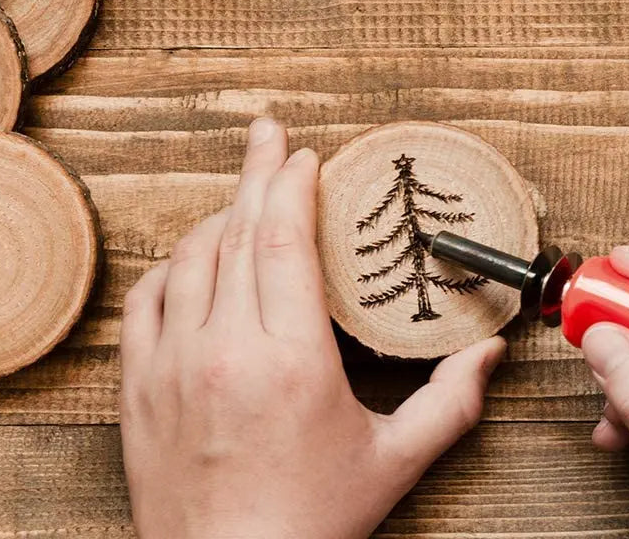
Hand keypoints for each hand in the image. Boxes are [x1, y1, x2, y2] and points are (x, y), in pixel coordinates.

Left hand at [119, 118, 505, 538]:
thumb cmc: (310, 524)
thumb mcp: (393, 464)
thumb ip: (449, 404)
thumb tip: (490, 354)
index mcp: (291, 360)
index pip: (285, 240)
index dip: (294, 185)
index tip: (306, 155)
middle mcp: (225, 349)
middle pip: (240, 230)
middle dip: (258, 170)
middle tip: (269, 130)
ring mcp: (172, 364)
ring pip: (190, 257)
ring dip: (220, 216)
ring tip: (247, 195)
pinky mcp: (138, 386)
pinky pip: (146, 301)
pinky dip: (172, 267)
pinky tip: (195, 259)